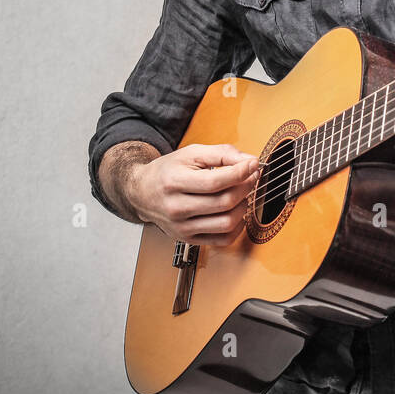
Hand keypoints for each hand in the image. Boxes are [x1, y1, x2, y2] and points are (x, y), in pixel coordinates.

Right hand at [125, 143, 260, 244]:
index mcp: (174, 182)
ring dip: (243, 206)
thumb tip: (248, 161)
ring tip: (242, 194)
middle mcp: (176, 208)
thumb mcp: (191, 153)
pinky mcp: (188, 239)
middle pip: (223, 202)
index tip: (252, 164)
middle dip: (245, 187)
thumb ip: (221, 153)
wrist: (142, 192)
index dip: (240, 172)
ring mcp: (181, 227)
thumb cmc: (168, 171)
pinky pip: (222, 240)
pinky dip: (237, 227)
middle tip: (250, 176)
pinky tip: (236, 212)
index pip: (215, 182)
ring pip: (226, 223)